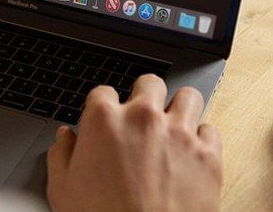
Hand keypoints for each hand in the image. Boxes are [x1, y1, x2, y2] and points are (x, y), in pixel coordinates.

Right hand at [46, 75, 222, 211]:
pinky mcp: (208, 155)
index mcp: (104, 120)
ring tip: (173, 125)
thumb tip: (64, 137)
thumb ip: (61, 154)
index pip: (103, 92)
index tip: (107, 120)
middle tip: (142, 117)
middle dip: (145, 96)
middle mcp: (143, 118)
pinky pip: (211, 130)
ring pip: (187, 96)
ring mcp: (179, 134)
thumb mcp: (62, 189)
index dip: (103, 107)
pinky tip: (191, 152)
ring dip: (179, 108)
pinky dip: (202, 139)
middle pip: (149, 83)